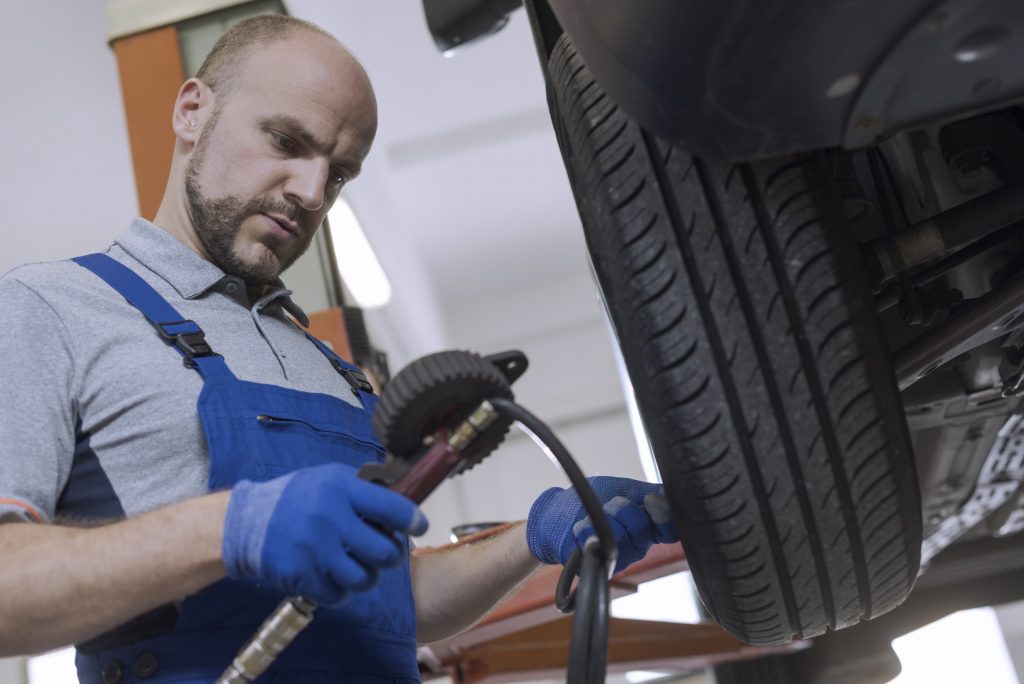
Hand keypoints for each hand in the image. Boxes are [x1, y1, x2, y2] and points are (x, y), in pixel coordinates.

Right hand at [222, 463, 427, 604]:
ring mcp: (314, 550)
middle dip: (392, 555)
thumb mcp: (331, 478)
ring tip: (362, 566)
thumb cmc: (299, 497)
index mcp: (341, 488)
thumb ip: (365, 488)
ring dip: (369, 576)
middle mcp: (329, 518)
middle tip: (387, 551)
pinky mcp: (301, 576)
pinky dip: (343, 590)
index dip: (413, 521)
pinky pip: (339, 595)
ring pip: (365, 579)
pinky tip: (337, 576)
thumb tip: (405, 503)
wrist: (247, 522)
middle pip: (384, 552)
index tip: (419, 526)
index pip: (392, 508)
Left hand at [526, 476, 676, 572]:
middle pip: (644, 530)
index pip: (669, 530)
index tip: (649, 500)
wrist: (557, 512)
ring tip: (591, 515)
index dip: (663, 516)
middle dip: (624, 510)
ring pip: (622, 540)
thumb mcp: (621, 488)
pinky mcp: (597, 565)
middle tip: (610, 504)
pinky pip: (598, 548)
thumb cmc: (591, 499)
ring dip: (604, 518)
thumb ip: (645, 491)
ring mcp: (619, 558)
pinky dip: (586, 531)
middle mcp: (638, 545)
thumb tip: (668, 492)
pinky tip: (581, 527)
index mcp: (647, 526)